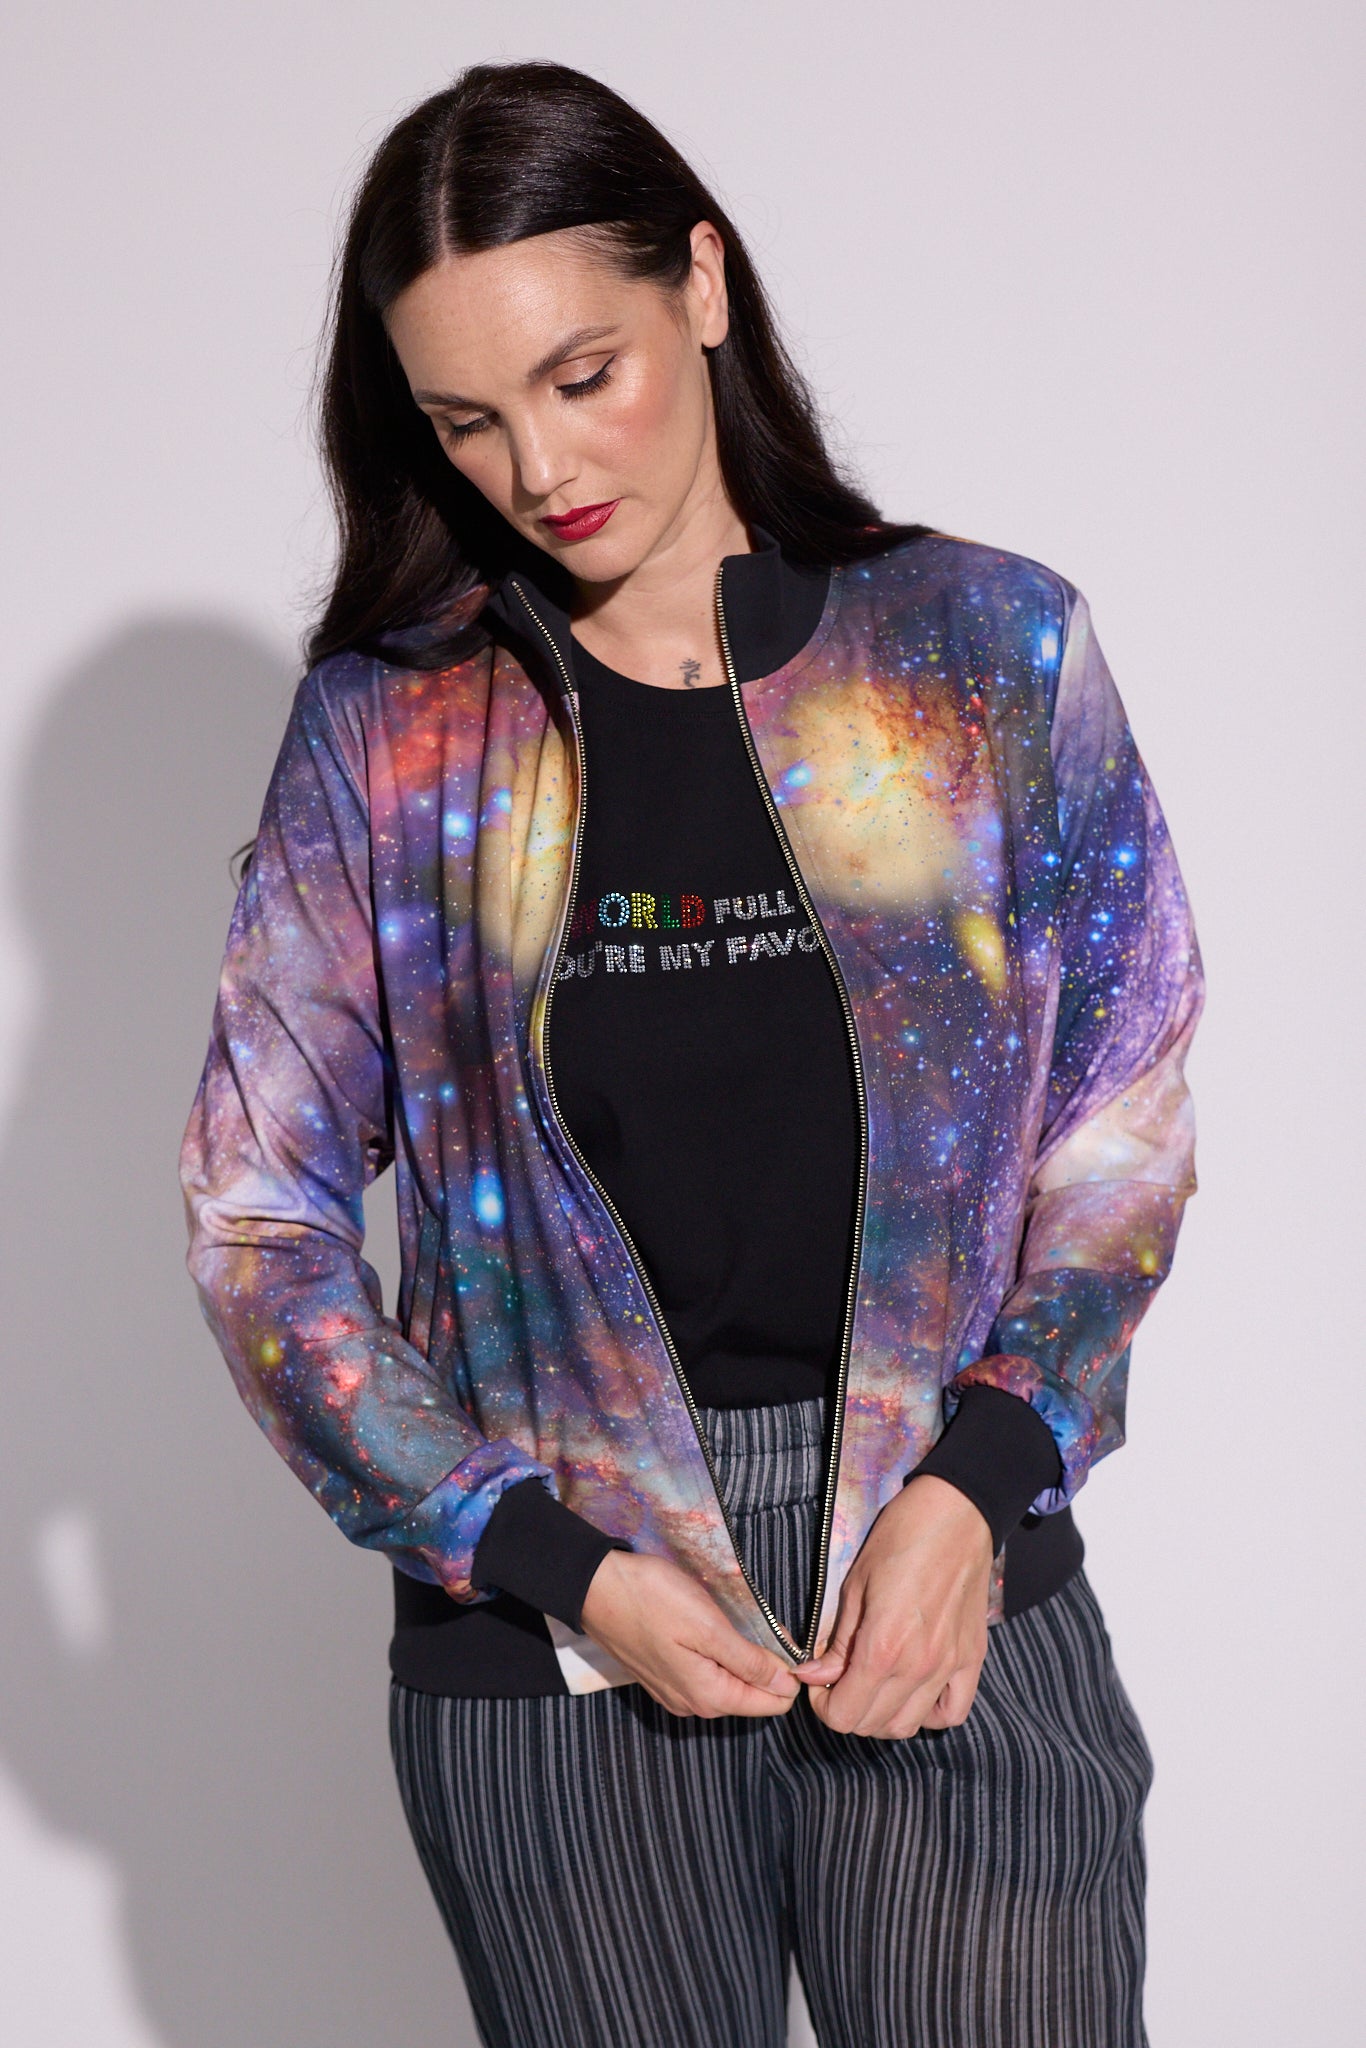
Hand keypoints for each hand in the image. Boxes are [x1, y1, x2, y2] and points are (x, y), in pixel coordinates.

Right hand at [579, 1550, 802, 1718]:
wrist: (596, 1589)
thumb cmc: (653, 1600)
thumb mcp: (708, 1627)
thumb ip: (749, 1661)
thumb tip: (787, 1685)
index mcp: (709, 1697)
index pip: (772, 1703)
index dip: (787, 1672)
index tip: (784, 1637)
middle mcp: (693, 1705)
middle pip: (751, 1694)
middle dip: (765, 1664)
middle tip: (761, 1621)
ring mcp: (676, 1693)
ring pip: (729, 1683)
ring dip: (741, 1657)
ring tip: (736, 1620)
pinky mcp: (664, 1676)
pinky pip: (707, 1674)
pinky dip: (719, 1655)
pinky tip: (712, 1628)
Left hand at [801, 1475, 992, 1739]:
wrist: (956, 1513)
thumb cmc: (900, 1539)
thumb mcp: (854, 1584)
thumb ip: (837, 1640)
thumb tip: (813, 1675)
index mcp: (882, 1647)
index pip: (845, 1715)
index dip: (823, 1705)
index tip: (818, 1683)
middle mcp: (918, 1666)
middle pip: (874, 1725)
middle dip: (847, 1711)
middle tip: (839, 1683)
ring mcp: (949, 1666)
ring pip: (909, 1725)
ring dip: (882, 1717)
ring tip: (872, 1686)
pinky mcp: (972, 1659)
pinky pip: (952, 1712)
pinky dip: (929, 1713)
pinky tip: (914, 1691)